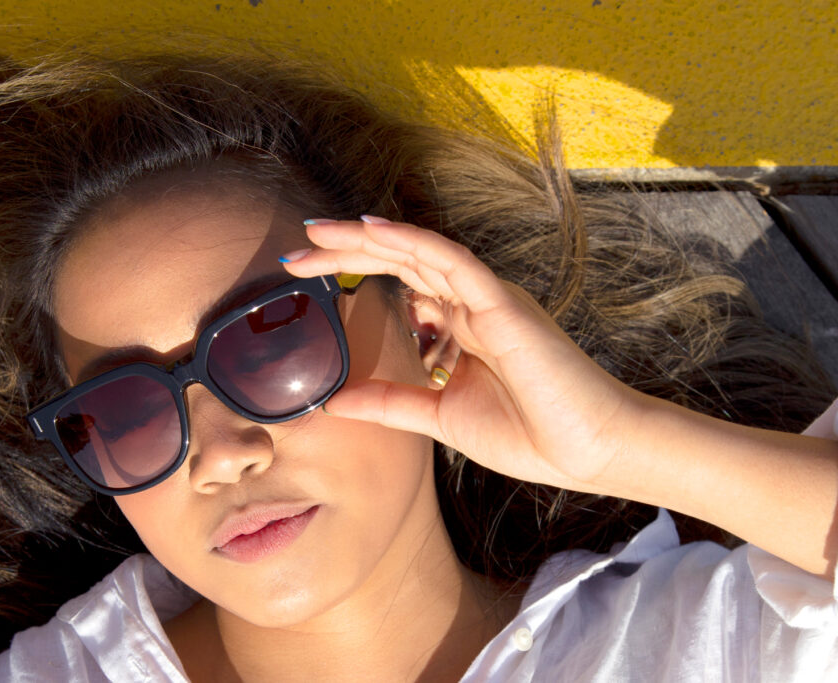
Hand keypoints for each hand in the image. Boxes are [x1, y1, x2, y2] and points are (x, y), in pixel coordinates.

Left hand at [282, 217, 649, 491]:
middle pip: (400, 262)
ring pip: (418, 251)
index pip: (399, 284)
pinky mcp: (503, 304)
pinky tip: (372, 230)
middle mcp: (471, 303)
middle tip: (296, 250)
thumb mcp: (439, 417)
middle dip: (347, 251)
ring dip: (367, 239)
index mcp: (460, 325)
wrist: (587, 454)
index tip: (304, 275)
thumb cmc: (528, 435)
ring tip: (318, 232)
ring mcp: (487, 299)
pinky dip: (412, 241)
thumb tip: (334, 403)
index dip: (355, 273)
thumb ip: (391, 404)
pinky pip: (451, 261)